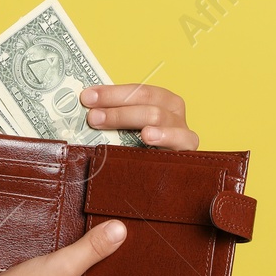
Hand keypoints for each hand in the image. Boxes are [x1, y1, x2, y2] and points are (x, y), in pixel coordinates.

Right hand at [0, 220, 133, 275]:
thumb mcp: (63, 264)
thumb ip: (94, 247)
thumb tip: (122, 230)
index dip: (126, 255)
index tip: (123, 230)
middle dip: (107, 256)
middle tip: (102, 227)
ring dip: (90, 261)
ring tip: (84, 238)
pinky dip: (77, 269)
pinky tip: (69, 254)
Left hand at [79, 83, 199, 149]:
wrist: (165, 184)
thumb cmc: (143, 151)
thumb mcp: (130, 131)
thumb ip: (116, 117)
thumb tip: (86, 108)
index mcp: (161, 100)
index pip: (136, 91)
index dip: (111, 92)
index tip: (86, 97)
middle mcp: (175, 113)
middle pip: (147, 102)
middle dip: (117, 109)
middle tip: (93, 117)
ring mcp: (184, 131)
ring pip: (160, 116)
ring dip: (133, 118)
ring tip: (109, 121)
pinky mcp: (190, 152)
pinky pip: (182, 140)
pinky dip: (165, 136)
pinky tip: (148, 136)